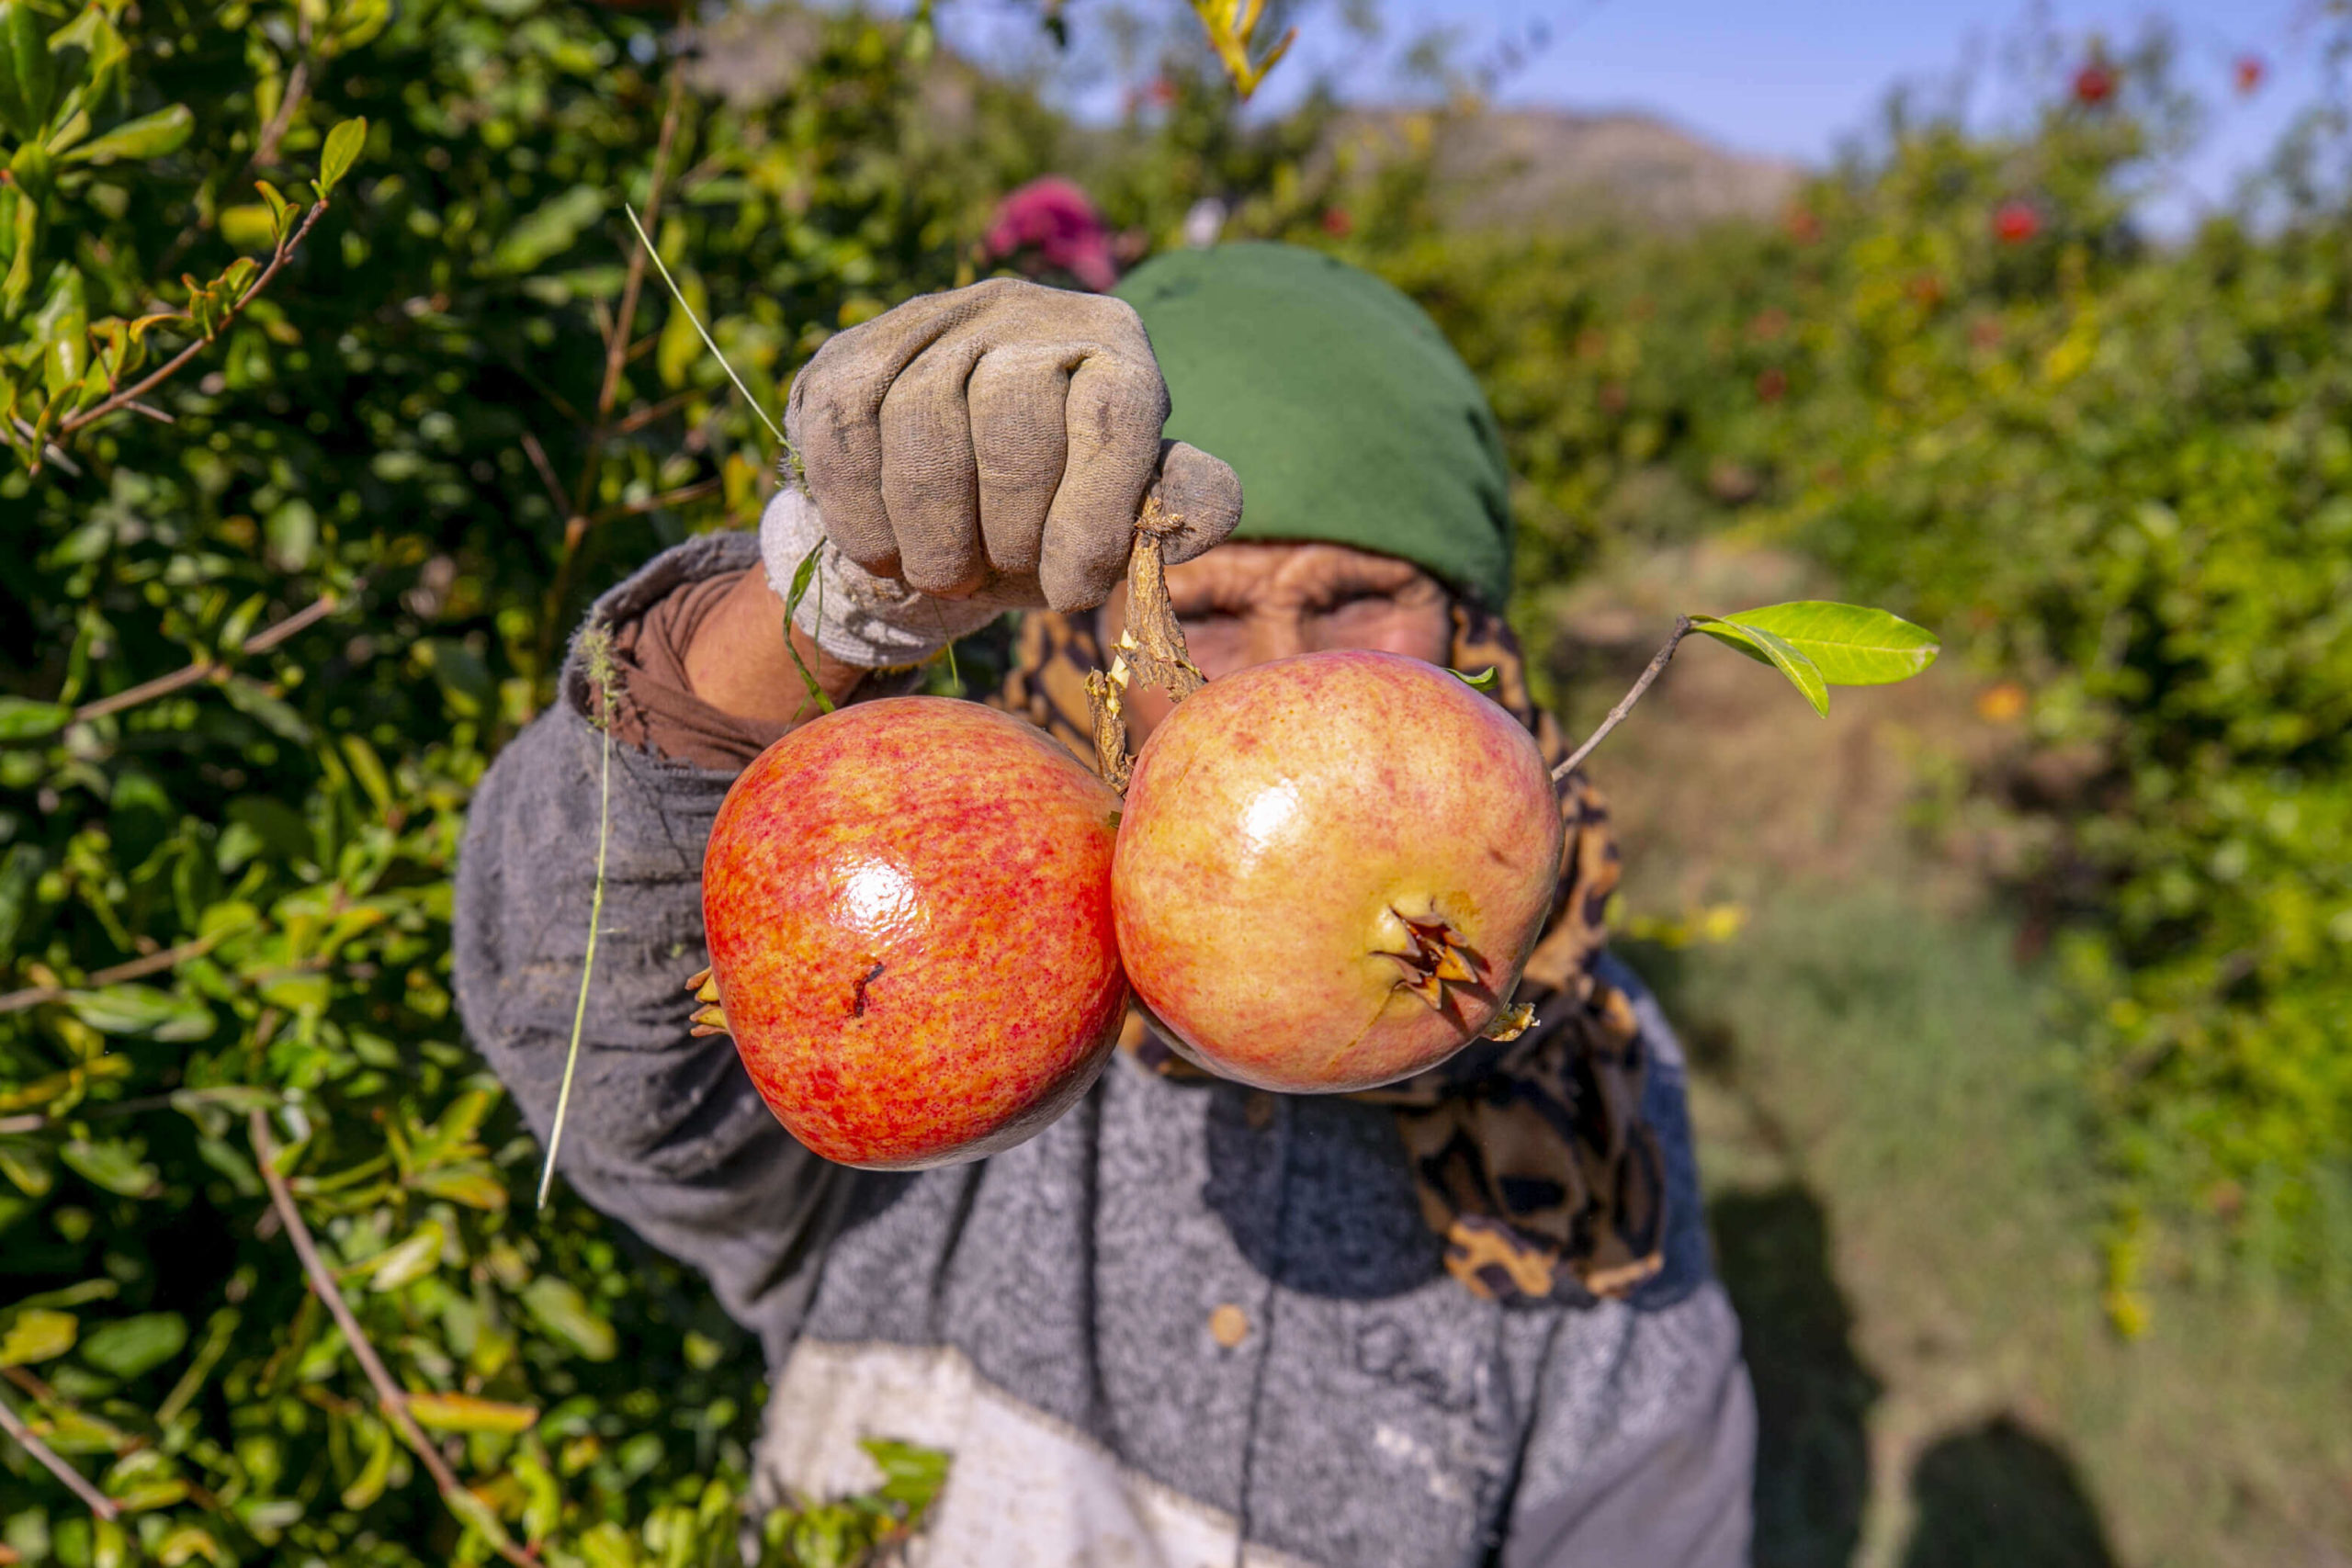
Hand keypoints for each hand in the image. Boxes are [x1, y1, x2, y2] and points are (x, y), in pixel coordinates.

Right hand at [783, 277, 1242, 612]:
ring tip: (942, 574)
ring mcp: (933, 320)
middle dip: (1005, 525)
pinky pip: (846, 424)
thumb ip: (1173, 503)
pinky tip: (882, 551)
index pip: (1112, 414)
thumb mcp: (1121, 513)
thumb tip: (1202, 509)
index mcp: (1113, 345)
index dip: (1094, 515)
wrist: (944, 502)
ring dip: (930, 525)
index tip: (1075, 593)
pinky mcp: (852, 349)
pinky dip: (859, 507)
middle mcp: (1027, 312)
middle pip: (1012, 414)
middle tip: (993, 580)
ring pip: (921, 416)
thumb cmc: (1054, 511)